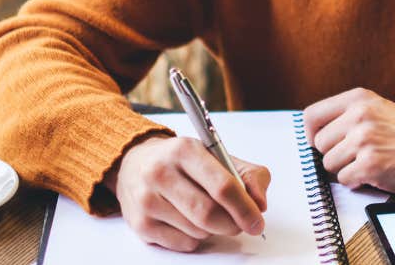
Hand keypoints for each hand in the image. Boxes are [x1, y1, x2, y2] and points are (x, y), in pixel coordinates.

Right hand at [108, 135, 269, 251]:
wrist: (134, 163)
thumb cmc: (181, 161)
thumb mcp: (216, 155)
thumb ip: (248, 175)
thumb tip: (260, 204)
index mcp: (185, 150)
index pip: (223, 186)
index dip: (245, 208)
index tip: (257, 221)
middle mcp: (161, 173)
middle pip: (209, 214)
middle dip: (232, 224)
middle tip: (239, 223)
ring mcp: (147, 200)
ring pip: (197, 231)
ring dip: (213, 229)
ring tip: (207, 213)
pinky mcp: (140, 224)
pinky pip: (183, 244)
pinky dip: (195, 238)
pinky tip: (188, 221)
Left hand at [303, 87, 394, 194]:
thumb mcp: (376, 109)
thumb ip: (347, 114)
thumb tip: (313, 133)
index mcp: (358, 98)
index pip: (311, 115)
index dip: (311, 135)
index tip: (322, 143)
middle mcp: (360, 114)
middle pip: (319, 144)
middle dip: (334, 155)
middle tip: (357, 155)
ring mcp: (365, 139)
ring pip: (328, 164)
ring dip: (345, 169)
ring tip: (368, 162)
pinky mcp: (371, 164)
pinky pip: (344, 179)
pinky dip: (356, 181)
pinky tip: (374, 173)